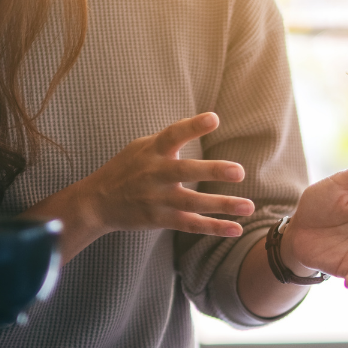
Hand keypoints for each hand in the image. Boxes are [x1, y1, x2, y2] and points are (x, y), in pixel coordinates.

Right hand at [24, 113, 254, 261]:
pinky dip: (213, 227)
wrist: (97, 202)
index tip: (214, 118)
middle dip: (211, 171)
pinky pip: (191, 224)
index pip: (173, 135)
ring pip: (192, 203)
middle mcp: (154, 174)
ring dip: (222, 205)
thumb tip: (200, 124)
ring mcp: (157, 198)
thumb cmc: (126, 169)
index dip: (192, 126)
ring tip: (249, 206)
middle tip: (238, 171)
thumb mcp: (141, 147)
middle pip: (184, 171)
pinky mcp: (160, 219)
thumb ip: (169, 140)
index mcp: (152, 151)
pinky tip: (236, 229)